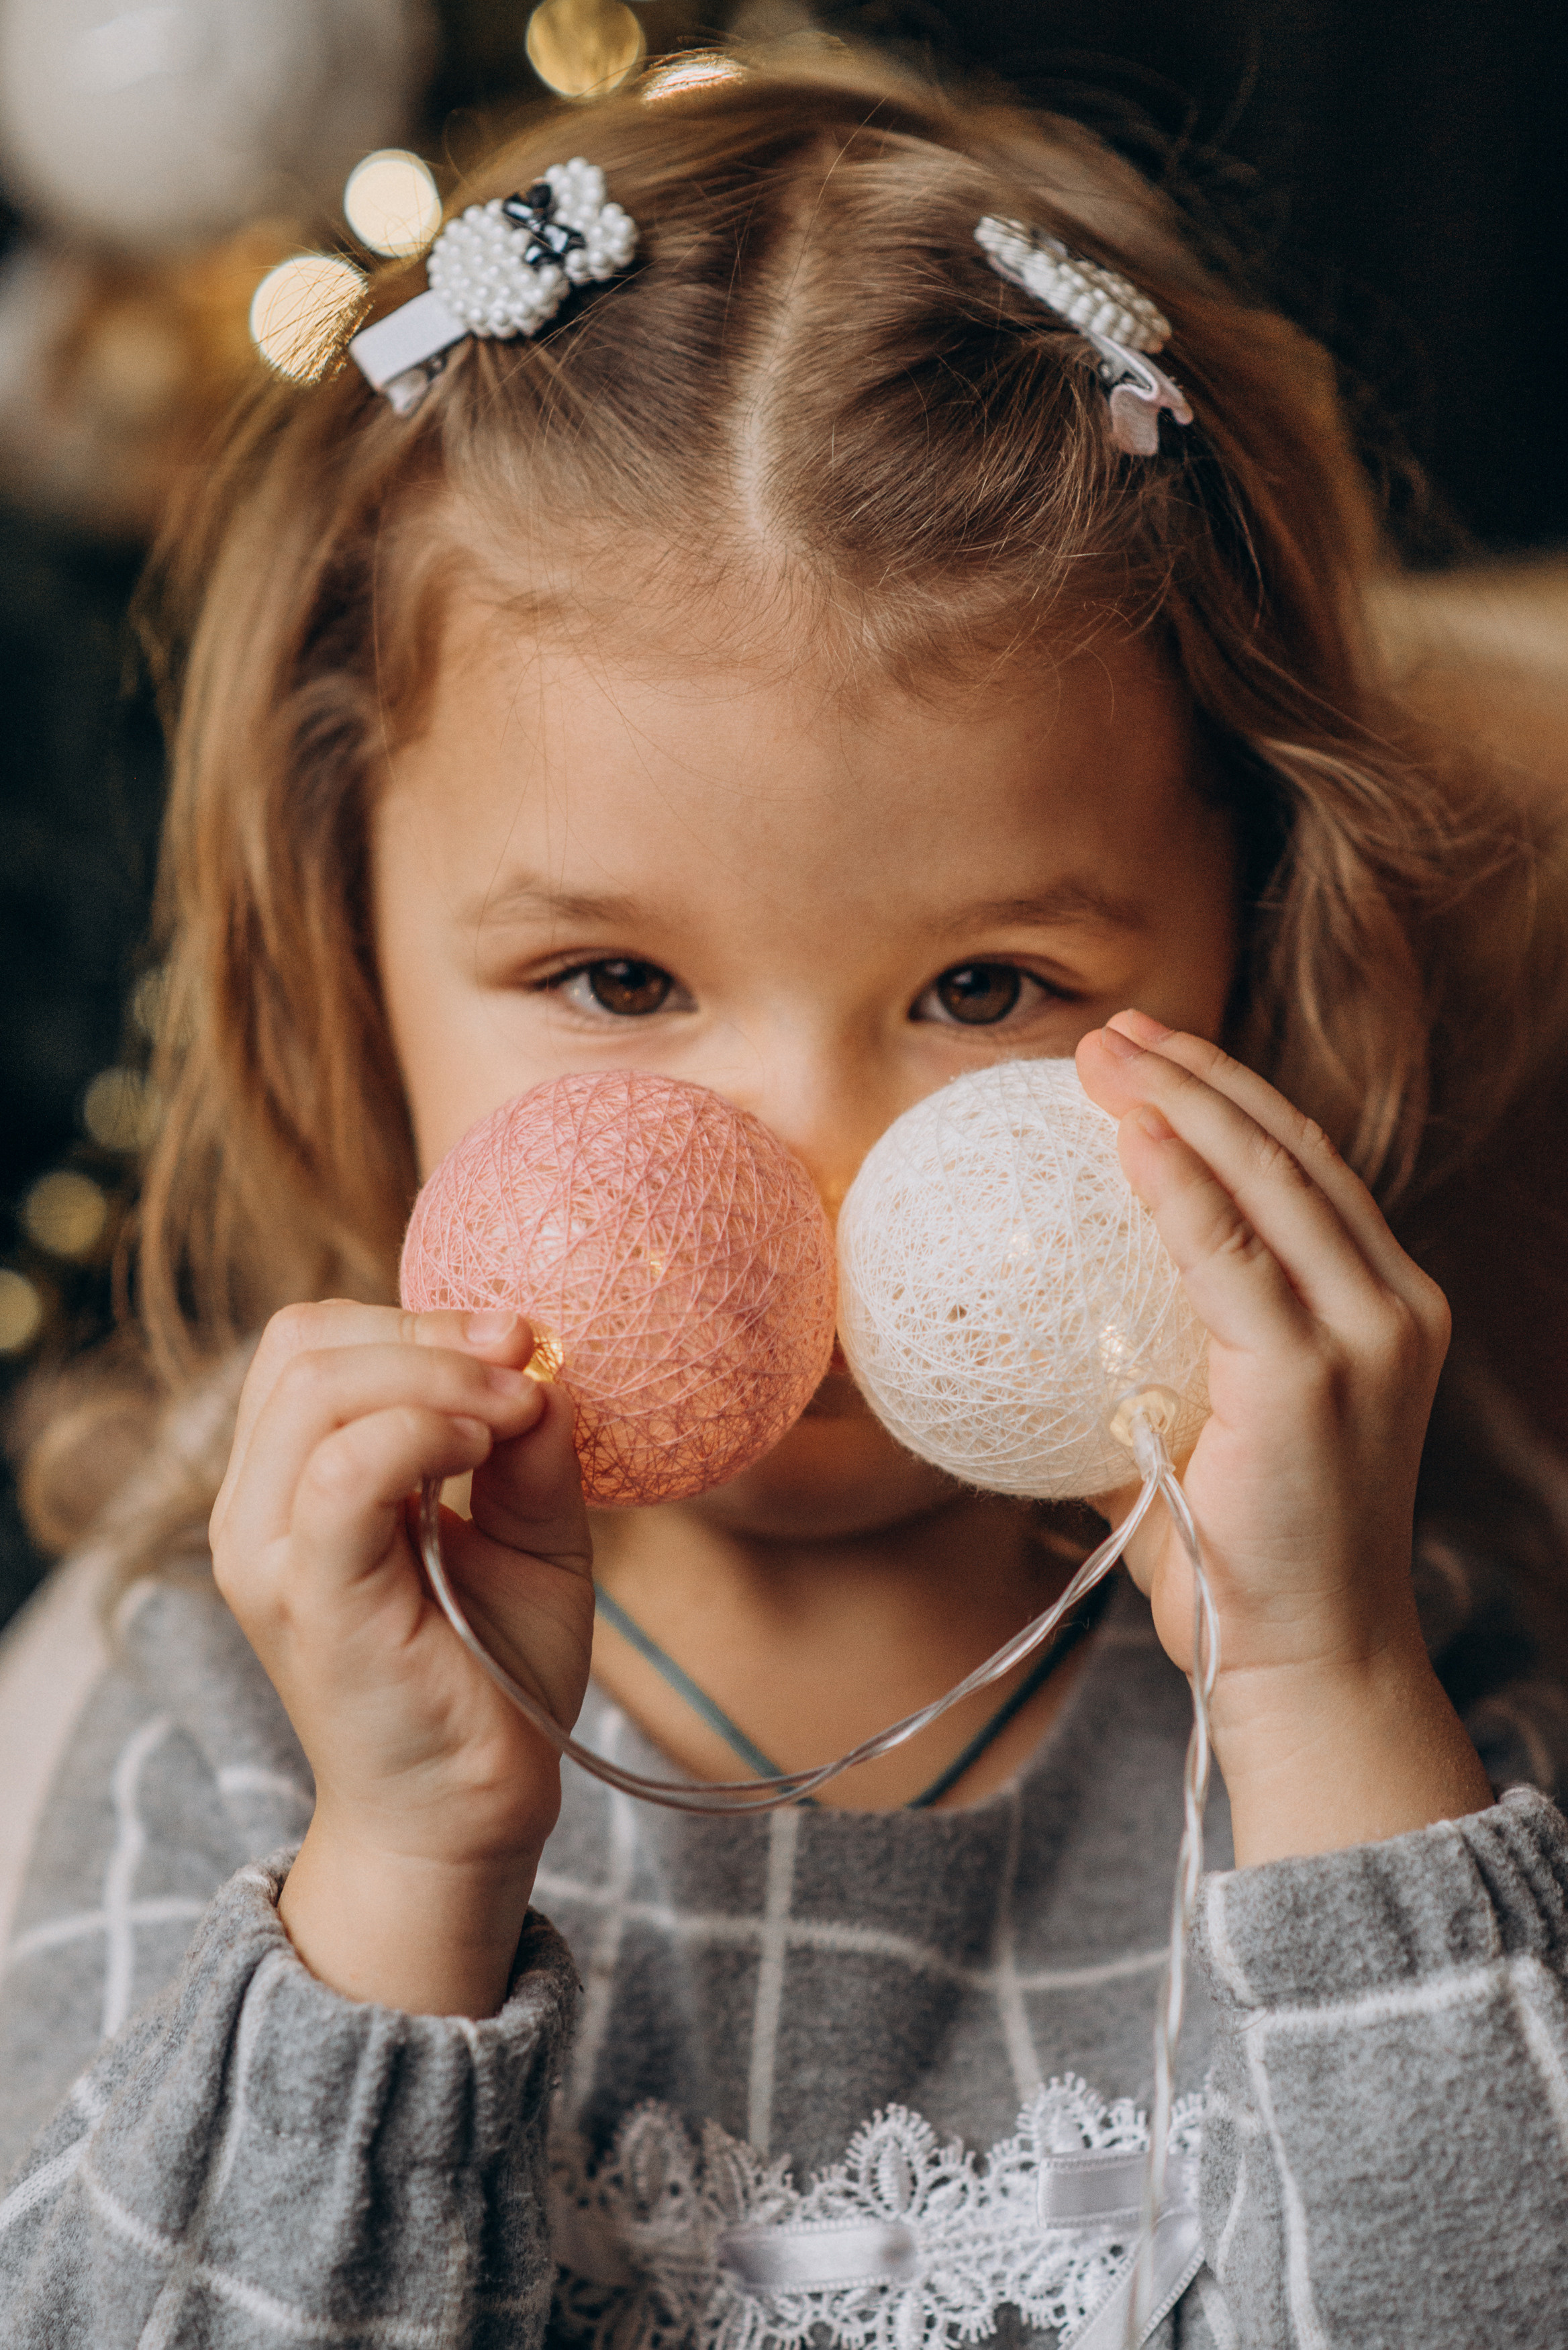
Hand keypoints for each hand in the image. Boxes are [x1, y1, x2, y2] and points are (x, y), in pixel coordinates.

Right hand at [210, 1302, 593, 2012]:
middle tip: (524, 1356)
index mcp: (290, 1484)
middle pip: (304, 1347)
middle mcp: (255, 1513)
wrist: (468, 1811)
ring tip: (514, 1410)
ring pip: (314, 1390)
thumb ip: (528, 1451)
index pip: (312, 1344)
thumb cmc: (490, 1671)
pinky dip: (421, 1431)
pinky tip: (485, 1449)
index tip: (518, 1339)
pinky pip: (340, 1472)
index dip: (413, 1317)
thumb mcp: (528, 1535)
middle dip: (427, 1329)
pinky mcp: (310, 1598)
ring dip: (436, 1373)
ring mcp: (269, 1556)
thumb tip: (545, 1366)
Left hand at [1076, 1012, 1492, 1865]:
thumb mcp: (1202, 1431)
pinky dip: (1175, 1184)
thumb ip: (1152, 1360)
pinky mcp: (1311, 1376)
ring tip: (1102, 1054)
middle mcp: (1391, 1310)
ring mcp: (1364, 1338)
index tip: (1148, 1057)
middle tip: (1114, 1032)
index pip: (1307, 1174)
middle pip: (1296, 1151)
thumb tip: (1037, 1320)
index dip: (1230, 1101)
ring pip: (1272, 1178)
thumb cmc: (1240, 1557)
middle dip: (1201, 1075)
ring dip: (1181, 1102)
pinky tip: (1122, 1136)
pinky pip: (1228, 1254)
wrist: (1303, 1663)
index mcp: (1380, 1312)